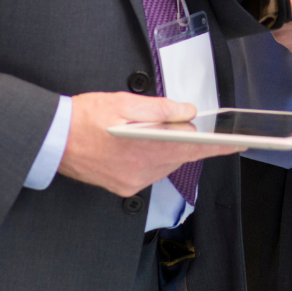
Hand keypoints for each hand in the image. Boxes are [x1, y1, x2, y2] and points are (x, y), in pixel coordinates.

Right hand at [57, 91, 242, 196]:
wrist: (52, 140)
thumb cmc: (83, 118)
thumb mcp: (124, 102)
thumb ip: (160, 108)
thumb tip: (186, 112)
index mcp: (146, 148)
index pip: (193, 148)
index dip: (219, 146)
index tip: (239, 144)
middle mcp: (142, 170)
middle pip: (180, 156)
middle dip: (182, 139)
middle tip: (171, 122)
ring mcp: (133, 182)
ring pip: (166, 164)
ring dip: (165, 148)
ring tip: (146, 132)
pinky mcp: (124, 188)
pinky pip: (150, 172)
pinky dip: (151, 158)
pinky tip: (137, 146)